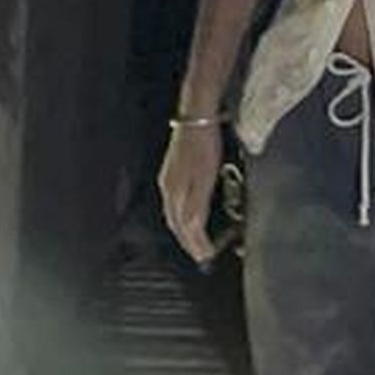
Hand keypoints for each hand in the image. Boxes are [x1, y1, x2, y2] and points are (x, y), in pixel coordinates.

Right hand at [158, 126, 225, 265]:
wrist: (196, 116)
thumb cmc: (205, 144)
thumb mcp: (205, 175)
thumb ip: (197, 202)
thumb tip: (191, 228)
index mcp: (177, 192)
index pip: (185, 227)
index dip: (196, 244)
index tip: (206, 257)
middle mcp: (169, 189)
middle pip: (177, 224)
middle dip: (189, 242)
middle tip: (201, 255)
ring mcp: (169, 180)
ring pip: (174, 214)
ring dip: (184, 231)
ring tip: (195, 242)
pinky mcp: (173, 172)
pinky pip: (175, 203)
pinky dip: (182, 216)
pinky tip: (188, 215)